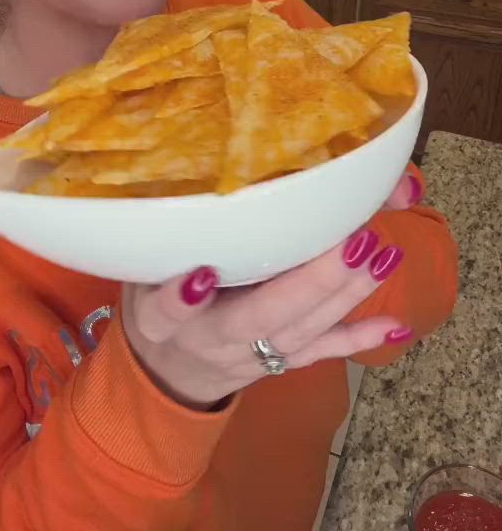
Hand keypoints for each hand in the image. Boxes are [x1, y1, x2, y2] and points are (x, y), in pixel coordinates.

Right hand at [121, 170, 419, 410]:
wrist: (170, 371)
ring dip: (344, 295)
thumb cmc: (158, 296)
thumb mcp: (143, 269)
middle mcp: (210, 339)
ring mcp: (249, 356)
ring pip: (300, 331)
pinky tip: (396, 327)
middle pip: (259, 318)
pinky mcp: (278, 364)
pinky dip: (358, 339)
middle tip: (354, 241)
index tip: (201, 275)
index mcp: (162, 316)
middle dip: (309, 283)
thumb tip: (192, 169)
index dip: (181, 299)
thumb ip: (165, 231)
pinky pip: (321, 353)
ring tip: (382, 254)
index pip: (165, 312)